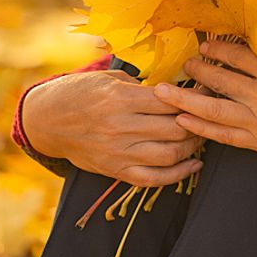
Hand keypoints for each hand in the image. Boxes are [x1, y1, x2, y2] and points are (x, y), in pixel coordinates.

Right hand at [22, 70, 203, 186]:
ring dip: (193, 147)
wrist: (47, 120)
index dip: (194, 97)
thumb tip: (177, 90)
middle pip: (175, 128)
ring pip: (169, 154)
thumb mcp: (110, 78)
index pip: (170, 100)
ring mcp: (118, 152)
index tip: (207, 92)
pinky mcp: (114, 170)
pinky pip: (152, 178)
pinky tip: (194, 165)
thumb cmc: (81, 92)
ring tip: (203, 136)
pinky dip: (178, 175)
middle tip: (210, 115)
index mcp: (121, 98)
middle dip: (198, 122)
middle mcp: (120, 126)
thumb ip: (142, 86)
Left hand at [154, 39, 256, 168]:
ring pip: (216, 109)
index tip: (205, 43)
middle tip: (182, 63)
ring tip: (167, 91)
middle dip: (198, 71)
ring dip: (188, 99)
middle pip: (223, 81)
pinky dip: (203, 128)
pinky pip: (225, 136)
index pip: (241, 57)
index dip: (220, 49)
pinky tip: (184, 121)